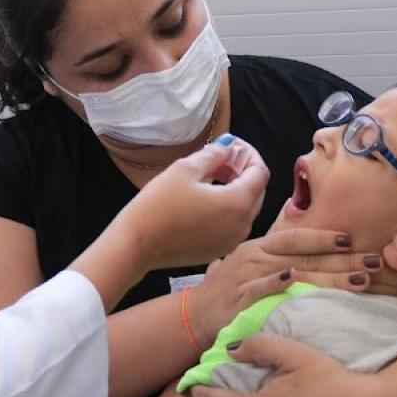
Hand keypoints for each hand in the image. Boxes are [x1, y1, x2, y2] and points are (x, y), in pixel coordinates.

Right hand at [113, 137, 269, 271]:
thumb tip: (228, 146)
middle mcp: (243, 225)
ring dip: (236, 189)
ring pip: (246, 209)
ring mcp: (231, 241)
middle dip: (243, 171)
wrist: (136, 245)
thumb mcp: (185, 169)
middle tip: (220, 158)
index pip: (260, 172)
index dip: (248, 153)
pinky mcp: (219, 251)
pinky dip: (227, 208)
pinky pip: (233, 224)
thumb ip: (214, 154)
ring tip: (211, 176)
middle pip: (257, 191)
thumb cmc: (159, 204)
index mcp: (238, 203)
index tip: (230, 145)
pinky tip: (204, 199)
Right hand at [185, 230, 380, 344]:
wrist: (194, 314)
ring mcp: (248, 277)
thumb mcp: (249, 265)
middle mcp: (256, 257)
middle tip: (376, 261)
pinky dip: (276, 283)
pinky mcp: (239, 299)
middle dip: (345, 260)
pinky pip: (260, 289)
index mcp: (261, 247)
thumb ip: (277, 258)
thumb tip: (308, 255)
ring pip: (294, 272)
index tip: (354, 239)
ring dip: (329, 276)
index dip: (325, 237)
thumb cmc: (226, 290)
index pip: (298, 238)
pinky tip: (295, 280)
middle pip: (307, 256)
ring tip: (361, 280)